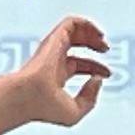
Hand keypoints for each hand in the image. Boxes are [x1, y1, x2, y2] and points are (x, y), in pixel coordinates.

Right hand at [0, 15, 110, 129]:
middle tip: (106, 49)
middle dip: (94, 44)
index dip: (95, 67)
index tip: (107, 73)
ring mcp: (53, 48)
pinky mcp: (54, 38)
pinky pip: (71, 22)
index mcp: (56, 75)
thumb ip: (90, 98)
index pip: (78, 65)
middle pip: (75, 44)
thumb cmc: (44, 107)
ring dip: (91, 31)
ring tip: (103, 39)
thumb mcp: (75, 111)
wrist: (28, 96)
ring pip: (74, 30)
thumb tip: (98, 80)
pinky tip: (97, 33)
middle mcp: (53, 60)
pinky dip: (87, 24)